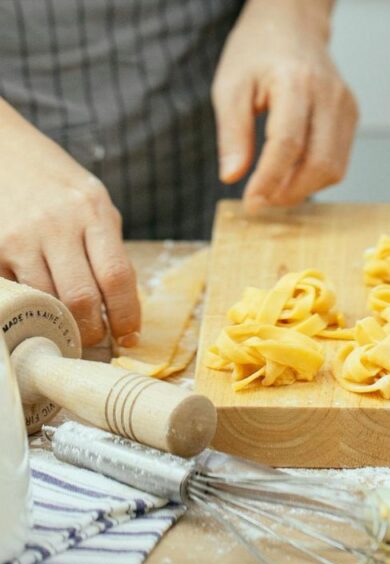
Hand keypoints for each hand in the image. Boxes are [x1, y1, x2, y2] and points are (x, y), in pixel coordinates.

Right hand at [0, 101, 139, 346]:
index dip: (126, 315)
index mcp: (93, 211)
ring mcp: (19, 237)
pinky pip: (16, 289)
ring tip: (70, 331)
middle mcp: (56, 224)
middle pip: (80, 297)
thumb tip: (122, 302)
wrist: (0, 149)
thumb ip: (107, 245)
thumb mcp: (93, 202)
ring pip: (45, 300)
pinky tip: (39, 307)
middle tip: (97, 341)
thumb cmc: (54, 181)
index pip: (117, 276)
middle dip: (93, 330)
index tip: (130, 336)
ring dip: (61, 325)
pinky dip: (30, 306)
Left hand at [213, 0, 356, 213]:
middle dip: (290, 192)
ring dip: (304, 188)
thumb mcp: (230, 87)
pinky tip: (292, 171)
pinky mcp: (352, 115)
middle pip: (319, 163)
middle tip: (262, 200)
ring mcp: (346, 106)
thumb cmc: (258, 51)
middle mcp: (329, 96)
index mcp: (295, 83)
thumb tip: (232, 177)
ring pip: (334, 168)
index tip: (251, 202)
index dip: (269, 179)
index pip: (287, 144)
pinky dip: (315, 175)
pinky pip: (339, 160)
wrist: (293, 25)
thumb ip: (232, 134)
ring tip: (275, 187)